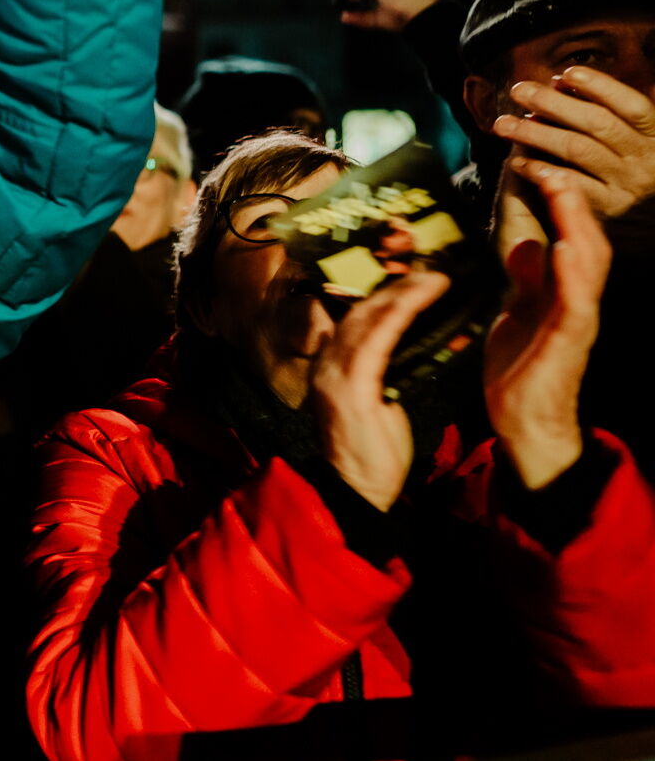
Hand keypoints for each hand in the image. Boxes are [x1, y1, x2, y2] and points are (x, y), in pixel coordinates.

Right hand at [309, 272, 446, 511]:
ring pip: (366, 319)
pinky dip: (399, 314)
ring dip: (401, 293)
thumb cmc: (373, 451)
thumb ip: (382, 371)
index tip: (413, 276)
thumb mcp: (378, 401)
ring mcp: (334, 374)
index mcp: (333, 365)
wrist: (358, 491)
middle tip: (429, 269)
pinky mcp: (350, 387)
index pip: (355, 318)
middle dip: (394, 285)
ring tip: (433, 278)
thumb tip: (406, 346)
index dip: (383, 294)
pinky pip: (376, 341)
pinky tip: (420, 298)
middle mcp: (327, 363)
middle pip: (358, 310)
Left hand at [487, 164, 607, 488]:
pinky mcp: (568, 342)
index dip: (561, 204)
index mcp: (563, 291)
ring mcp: (576, 320)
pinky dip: (571, 273)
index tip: (541, 169)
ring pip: (588, 265)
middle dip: (571, 203)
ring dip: (577, 226)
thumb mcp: (519, 310)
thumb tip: (531, 243)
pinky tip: (564, 248)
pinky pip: (576, 302)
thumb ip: (527, 279)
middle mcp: (577, 301)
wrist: (521, 421)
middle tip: (552, 168)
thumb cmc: (522, 367)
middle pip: (586, 241)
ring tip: (564, 192)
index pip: (571, 237)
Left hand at [493, 66, 654, 223]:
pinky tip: (516, 160)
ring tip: (504, 124)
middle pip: (598, 124)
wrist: (647, 212)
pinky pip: (570, 183)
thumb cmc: (625, 156)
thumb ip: (600, 105)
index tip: (566, 73)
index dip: (601, 86)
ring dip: (536, 134)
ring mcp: (628, 183)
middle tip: (519, 91)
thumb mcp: (626, 130)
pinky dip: (541, 170)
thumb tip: (559, 81)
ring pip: (578, 150)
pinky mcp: (609, 205)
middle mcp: (646, 157)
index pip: (632, 105)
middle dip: (553, 103)